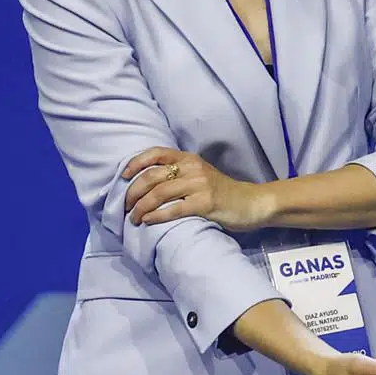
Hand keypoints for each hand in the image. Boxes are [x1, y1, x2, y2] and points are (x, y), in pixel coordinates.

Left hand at [121, 148, 273, 230]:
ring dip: (141, 208)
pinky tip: (149, 222)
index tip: (124, 176)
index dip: (136, 163)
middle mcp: (193, 167)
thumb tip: (144, 185)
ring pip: (159, 193)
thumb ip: (178, 175)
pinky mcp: (205, 203)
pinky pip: (173, 209)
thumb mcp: (199, 175)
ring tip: (134, 218)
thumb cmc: (222, 192)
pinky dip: (157, 216)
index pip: (156, 153)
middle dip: (133, 193)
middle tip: (126, 207)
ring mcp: (199, 185)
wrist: (252, 203)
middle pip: (152, 176)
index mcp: (189, 158)